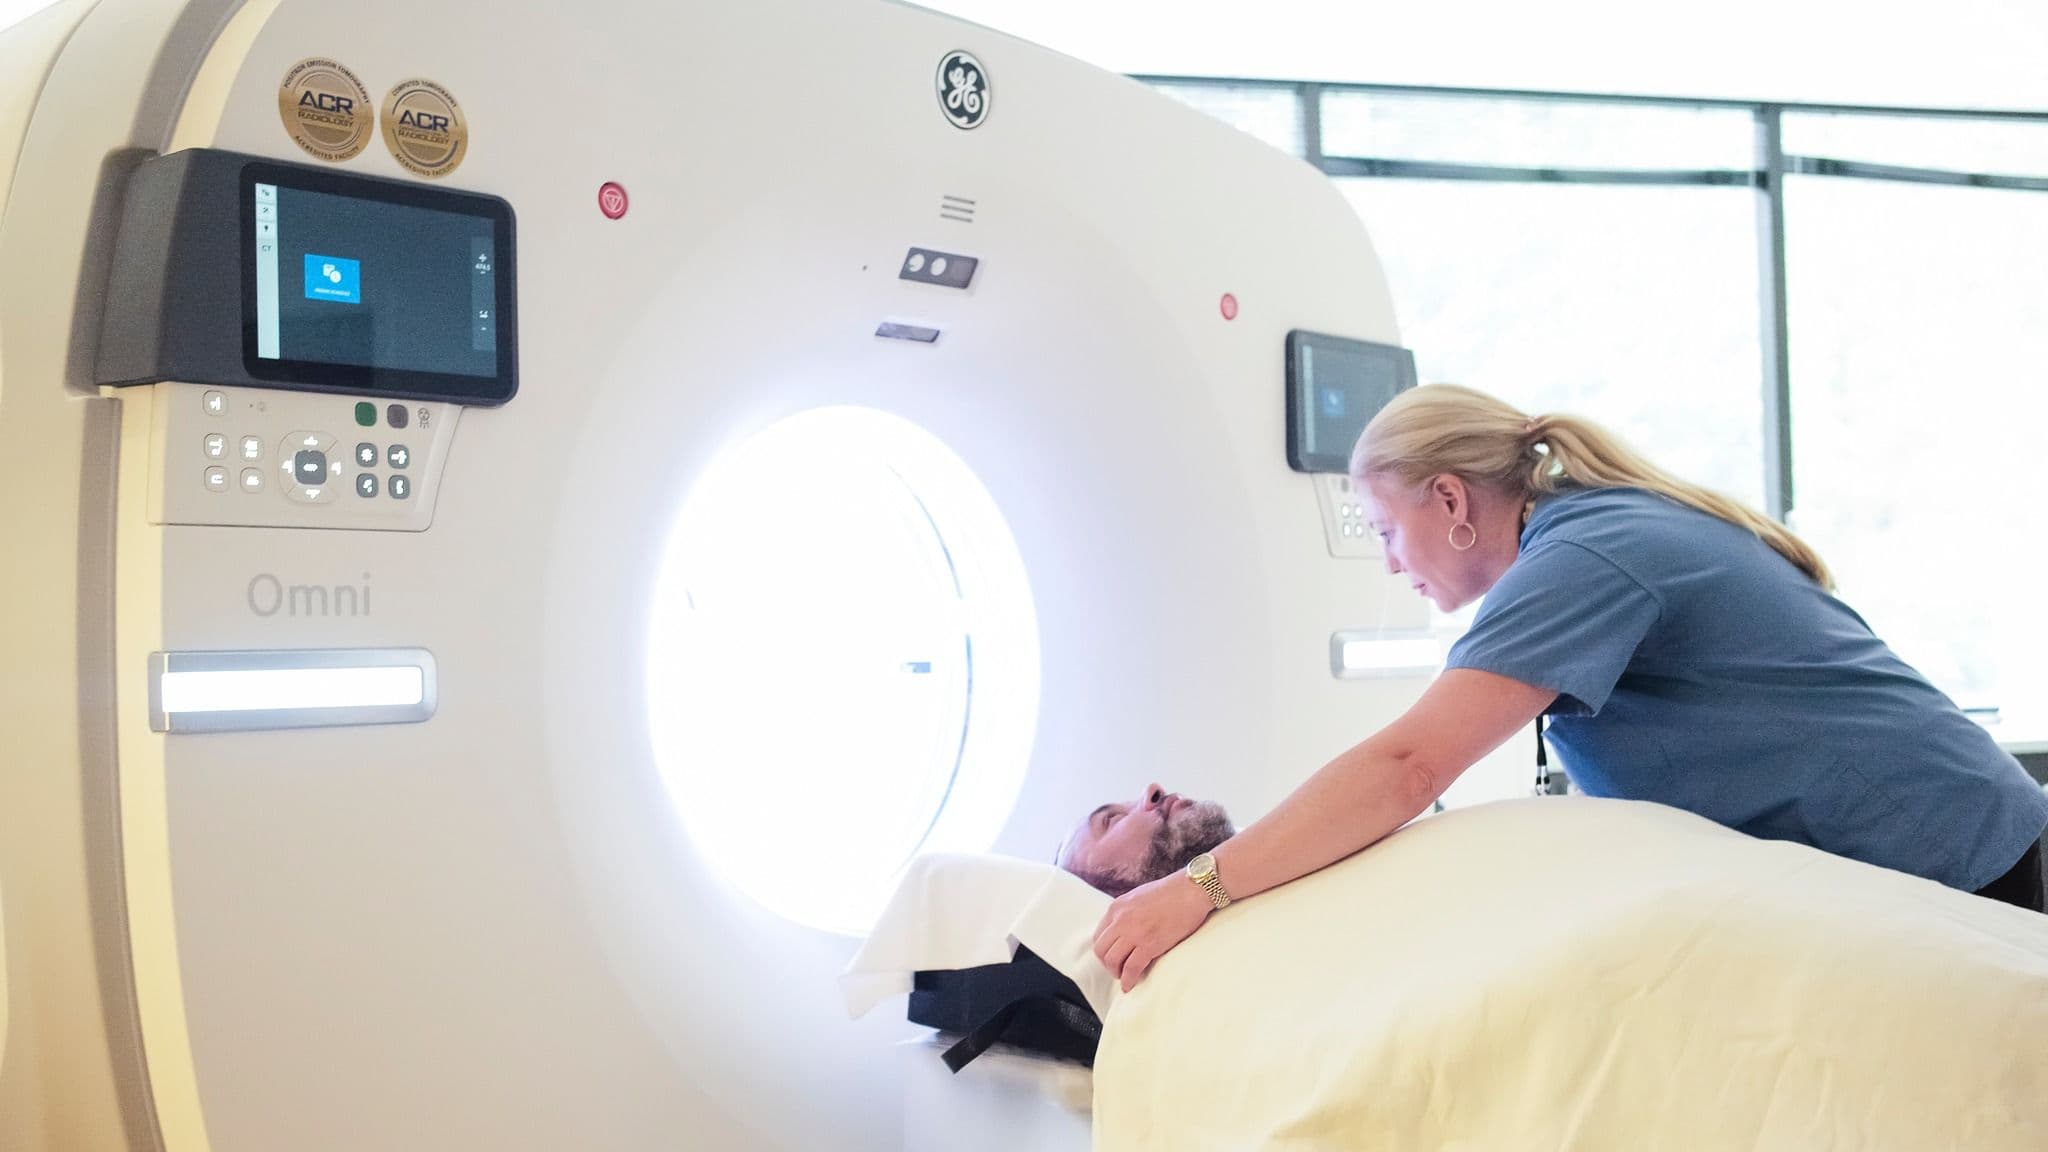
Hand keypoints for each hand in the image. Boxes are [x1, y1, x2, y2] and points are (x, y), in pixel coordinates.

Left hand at [1092, 871, 1214, 991]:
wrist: (1191, 890)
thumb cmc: (1171, 892)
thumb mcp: (1138, 897)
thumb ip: (1127, 912)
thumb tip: (1123, 930)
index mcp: (1117, 907)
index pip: (1098, 935)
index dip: (1103, 950)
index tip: (1111, 957)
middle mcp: (1120, 920)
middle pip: (1101, 950)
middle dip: (1107, 964)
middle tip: (1117, 969)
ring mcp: (1134, 933)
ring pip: (1112, 961)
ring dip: (1116, 973)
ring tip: (1124, 977)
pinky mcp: (1149, 945)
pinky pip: (1131, 968)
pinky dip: (1128, 980)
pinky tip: (1130, 985)